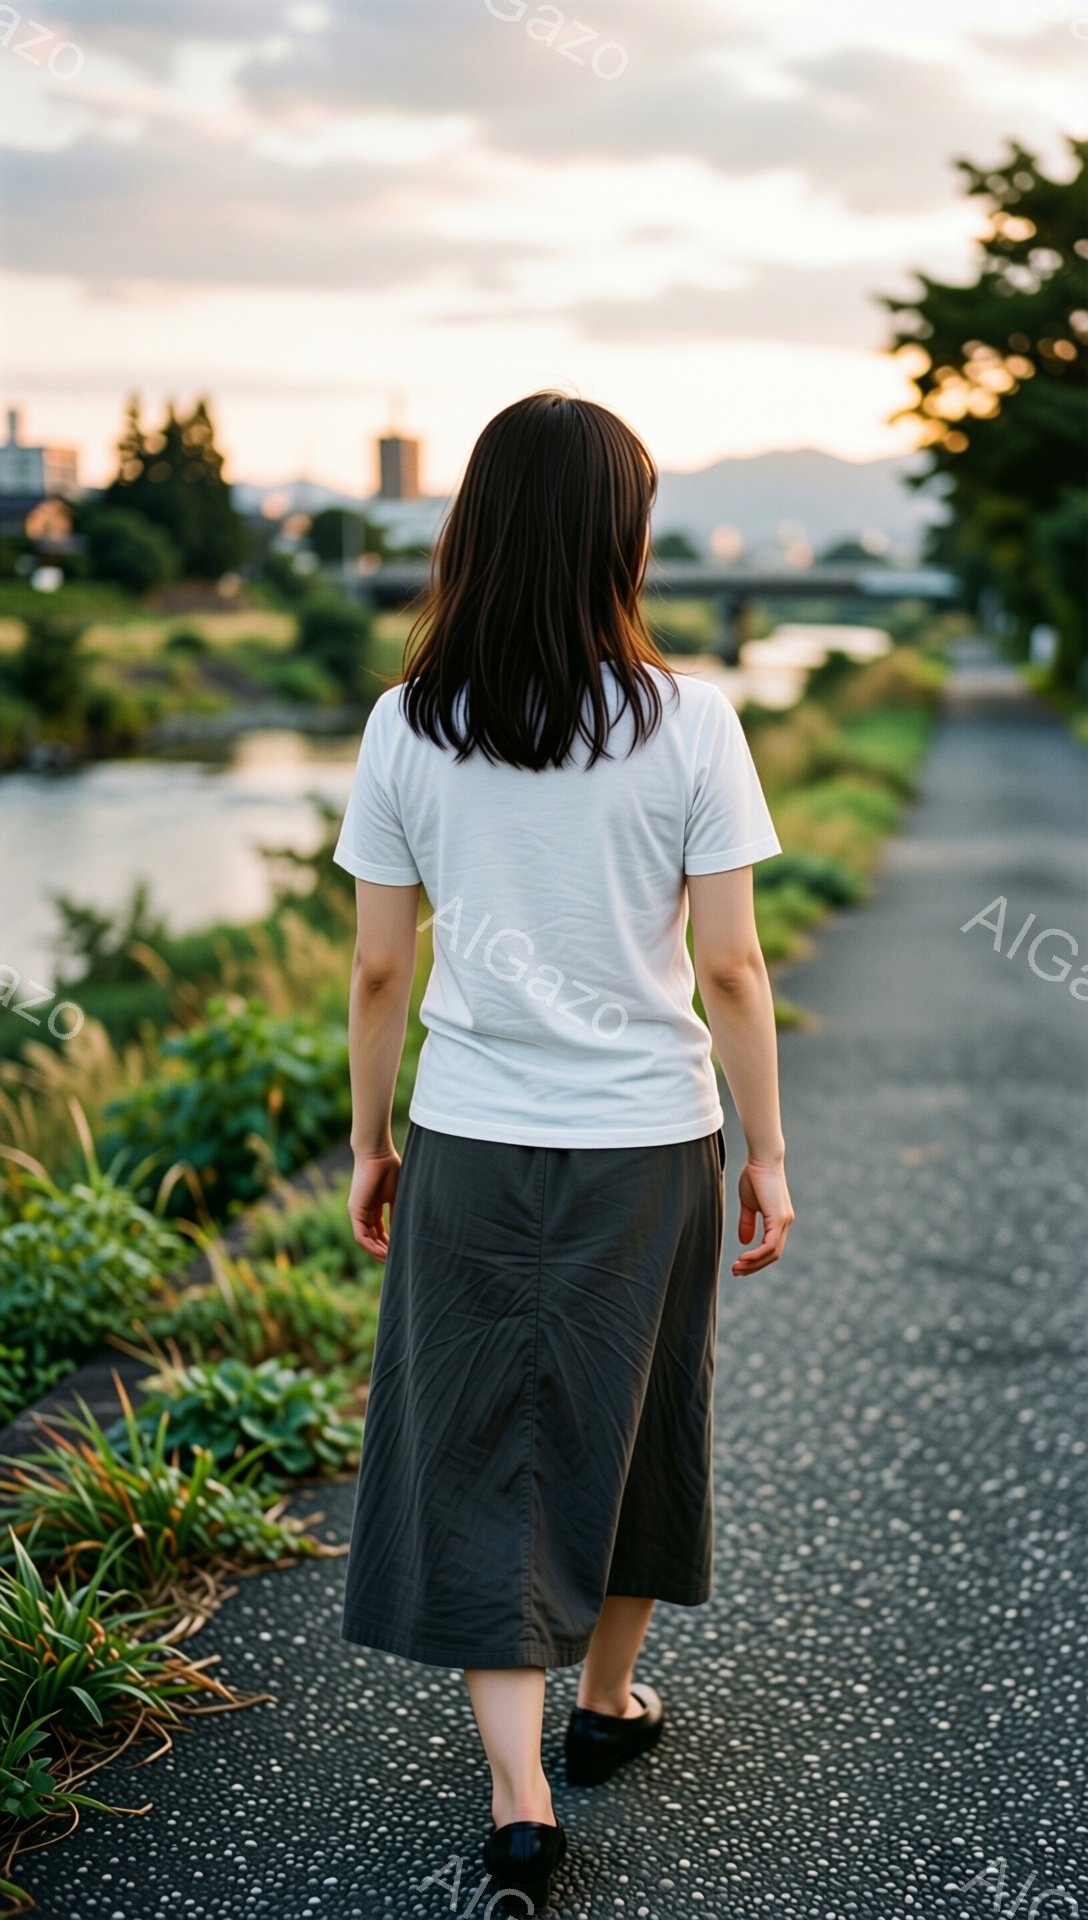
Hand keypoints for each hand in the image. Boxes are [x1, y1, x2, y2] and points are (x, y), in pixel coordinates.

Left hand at [347, 1148, 401, 1259]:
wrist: (378, 1153)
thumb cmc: (390, 1169)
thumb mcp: (398, 1196)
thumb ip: (398, 1213)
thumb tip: (405, 1232)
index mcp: (373, 1207)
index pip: (380, 1231)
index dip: (389, 1244)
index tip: (400, 1252)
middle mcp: (363, 1212)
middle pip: (372, 1238)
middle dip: (384, 1251)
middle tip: (396, 1262)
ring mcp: (357, 1212)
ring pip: (365, 1241)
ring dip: (377, 1253)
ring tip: (391, 1261)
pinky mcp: (354, 1211)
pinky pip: (360, 1236)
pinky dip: (371, 1247)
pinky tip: (384, 1253)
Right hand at [732, 1158, 794, 1275]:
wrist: (762, 1159)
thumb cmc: (755, 1176)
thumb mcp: (748, 1204)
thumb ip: (748, 1222)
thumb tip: (744, 1241)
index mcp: (780, 1220)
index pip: (771, 1248)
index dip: (756, 1259)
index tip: (739, 1265)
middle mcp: (786, 1222)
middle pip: (773, 1255)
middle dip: (754, 1266)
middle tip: (736, 1272)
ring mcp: (784, 1221)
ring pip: (772, 1253)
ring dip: (753, 1264)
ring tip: (737, 1268)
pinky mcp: (779, 1219)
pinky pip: (769, 1245)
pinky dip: (756, 1255)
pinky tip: (743, 1258)